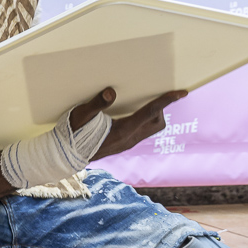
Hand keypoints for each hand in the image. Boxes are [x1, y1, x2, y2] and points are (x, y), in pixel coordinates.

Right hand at [69, 87, 187, 160]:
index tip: (181, 92)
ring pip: (151, 129)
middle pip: (157, 123)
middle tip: (151, 96)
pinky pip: (142, 132)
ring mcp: (128, 144)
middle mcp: (129, 139)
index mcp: (123, 130)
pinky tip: (131, 115)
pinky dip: (143, 121)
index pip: (150, 112)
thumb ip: (96, 104)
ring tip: (141, 105)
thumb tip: (111, 92)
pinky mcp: (124, 145)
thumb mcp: (81, 115)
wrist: (67, 155)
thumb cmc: (72, 133)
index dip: (166, 101)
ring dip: (152, 116)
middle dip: (160, 109)